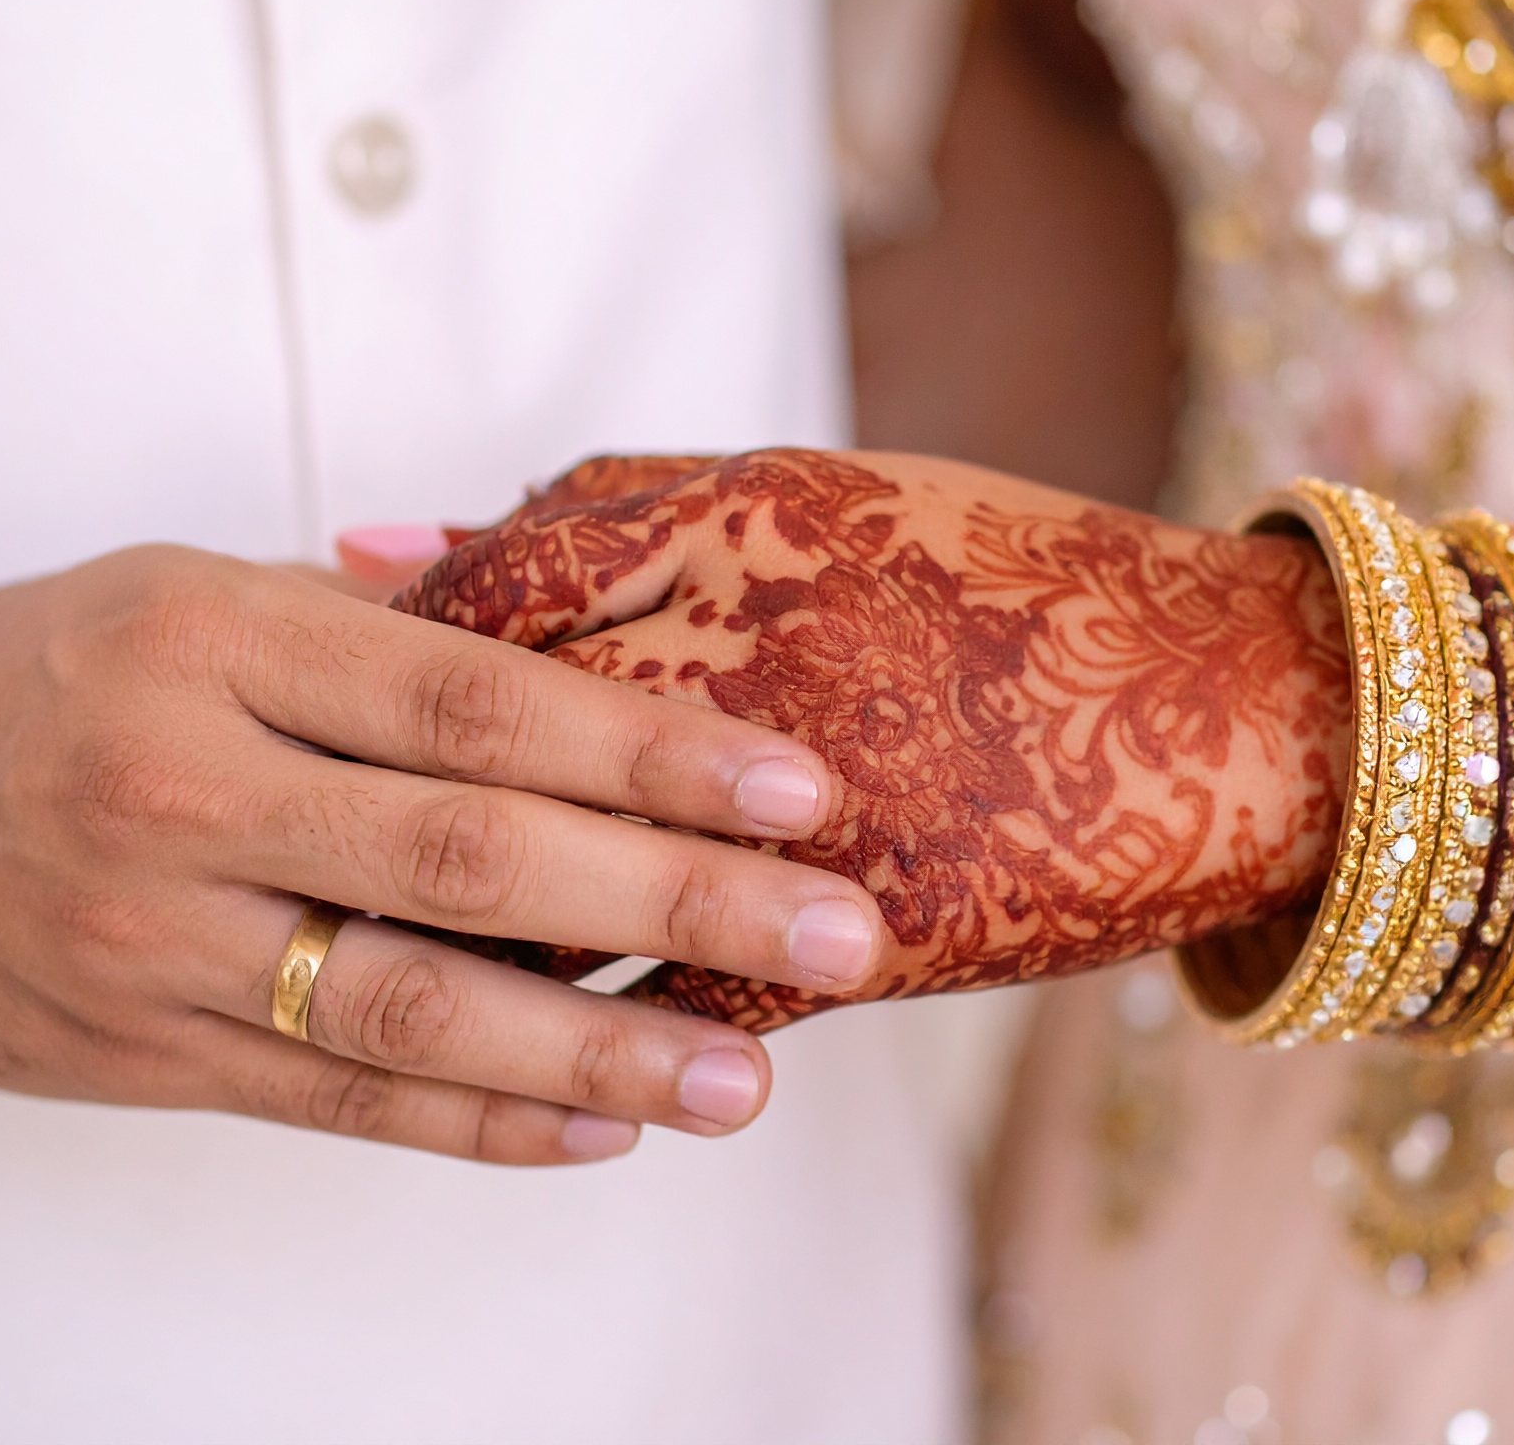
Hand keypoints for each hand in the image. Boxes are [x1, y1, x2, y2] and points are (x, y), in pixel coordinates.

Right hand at [0, 544, 890, 1163]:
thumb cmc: (57, 669)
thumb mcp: (193, 593)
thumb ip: (381, 620)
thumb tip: (588, 607)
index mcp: (215, 643)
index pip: (472, 699)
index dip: (647, 747)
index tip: (795, 786)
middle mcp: (184, 790)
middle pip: (472, 858)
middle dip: (677, 903)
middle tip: (838, 936)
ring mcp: (156, 939)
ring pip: (411, 1008)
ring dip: (600, 1049)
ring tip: (746, 1076)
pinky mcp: (139, 1055)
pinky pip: (338, 1100)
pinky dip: (480, 1118)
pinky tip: (602, 1131)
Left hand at [398, 449, 1347, 1029]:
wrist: (1224, 707)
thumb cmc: (1005, 571)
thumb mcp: (799, 491)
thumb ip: (592, 511)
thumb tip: (376, 551)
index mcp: (716, 548)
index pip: (470, 620)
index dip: (368, 671)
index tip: (311, 704)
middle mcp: (734, 683)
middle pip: (481, 772)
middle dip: (365, 818)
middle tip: (289, 840)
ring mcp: (788, 824)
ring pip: (553, 900)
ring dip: (447, 928)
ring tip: (360, 937)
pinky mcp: (852, 946)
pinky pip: (668, 1000)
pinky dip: (585, 1013)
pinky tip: (521, 1023)